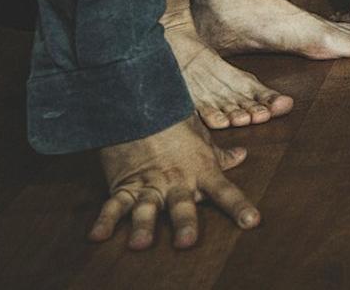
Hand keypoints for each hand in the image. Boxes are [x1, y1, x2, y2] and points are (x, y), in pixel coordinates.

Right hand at [89, 117, 258, 249]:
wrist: (140, 106)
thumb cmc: (175, 122)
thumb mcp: (202, 137)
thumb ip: (220, 154)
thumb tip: (241, 156)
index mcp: (201, 171)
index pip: (225, 191)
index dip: (239, 207)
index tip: (252, 222)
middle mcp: (176, 182)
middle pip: (182, 205)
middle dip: (184, 223)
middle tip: (186, 242)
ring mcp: (149, 185)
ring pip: (146, 208)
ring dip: (143, 226)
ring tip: (140, 244)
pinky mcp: (124, 185)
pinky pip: (113, 204)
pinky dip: (104, 220)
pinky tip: (97, 236)